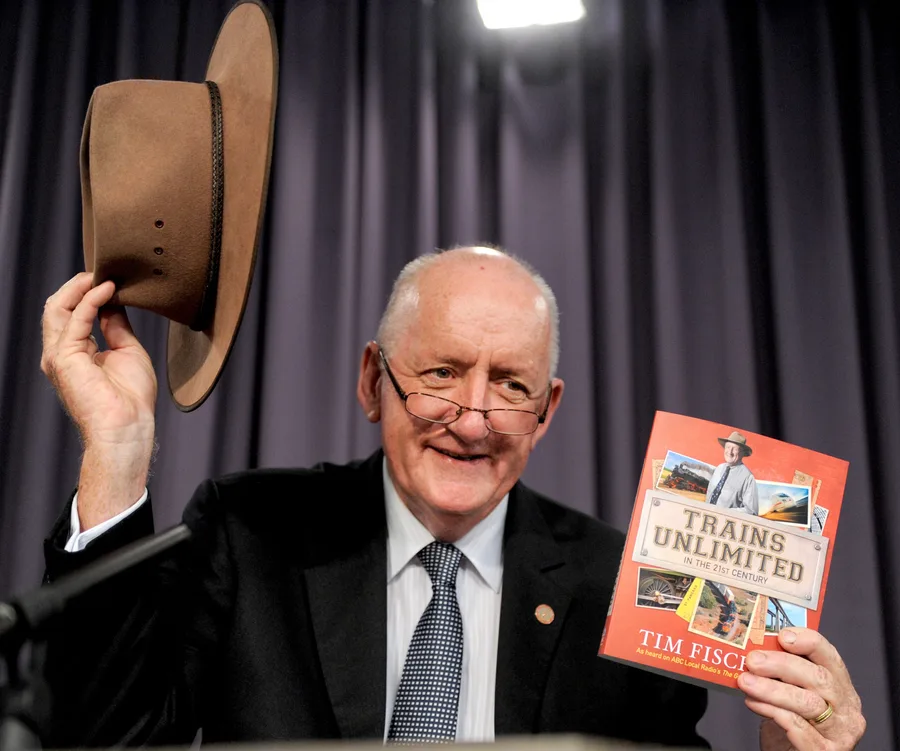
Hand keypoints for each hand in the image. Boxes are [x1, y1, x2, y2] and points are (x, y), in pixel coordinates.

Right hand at [41, 272, 157, 526]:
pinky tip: (107, 288)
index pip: (73, 314)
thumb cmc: (131, 399)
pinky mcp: (64, 357)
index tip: (110, 278)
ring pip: (58, 308)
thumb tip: (114, 303)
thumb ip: (116, 327)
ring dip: (81, 287)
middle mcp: (62, 353)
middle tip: (103, 269)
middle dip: (79, 285)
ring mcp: (59, 355)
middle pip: (59, 307)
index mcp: (76, 353)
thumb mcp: (127, 351)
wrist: (127, 427)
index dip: (88, 293)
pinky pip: (75, 319)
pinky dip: (91, 299)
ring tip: (102, 273)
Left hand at [737, 628, 864, 749]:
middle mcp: (847, 709)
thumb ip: (784, 673)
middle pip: (819, 679)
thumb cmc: (792, 723)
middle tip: (753, 660)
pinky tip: (753, 703)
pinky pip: (799, 727)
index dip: (809, 642)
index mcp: (841, 687)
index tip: (782, 636)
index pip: (831, 656)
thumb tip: (757, 649)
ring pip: (808, 703)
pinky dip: (773, 711)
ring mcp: (840, 733)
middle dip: (782, 664)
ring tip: (746, 682)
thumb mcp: (792, 691)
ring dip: (772, 689)